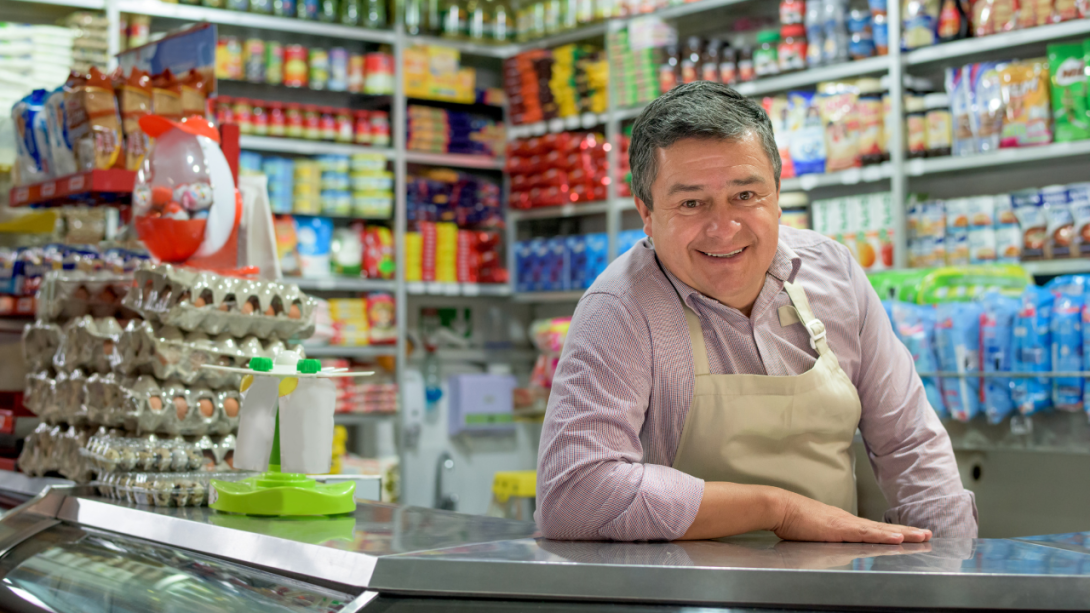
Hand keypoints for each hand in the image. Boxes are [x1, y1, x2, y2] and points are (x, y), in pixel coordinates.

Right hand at [771, 490, 931, 544]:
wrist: (779, 506)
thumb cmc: (789, 518)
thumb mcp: (810, 531)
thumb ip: (821, 536)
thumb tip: (823, 544)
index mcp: (841, 522)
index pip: (872, 528)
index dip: (890, 531)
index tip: (908, 533)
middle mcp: (847, 520)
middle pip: (882, 527)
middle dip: (907, 531)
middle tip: (928, 534)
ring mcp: (845, 524)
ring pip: (881, 530)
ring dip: (904, 533)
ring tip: (923, 536)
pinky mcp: (840, 529)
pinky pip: (867, 534)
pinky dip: (884, 535)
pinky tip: (899, 538)